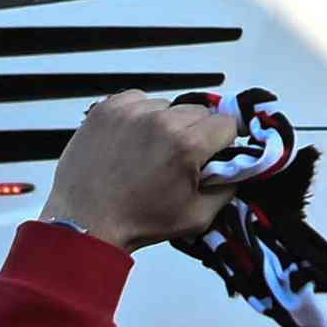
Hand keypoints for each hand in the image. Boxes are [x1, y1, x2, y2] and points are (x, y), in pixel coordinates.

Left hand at [48, 92, 228, 249]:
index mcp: (188, 144)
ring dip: (165, 124)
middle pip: (199, 112)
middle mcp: (162, 120)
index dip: (221, 143)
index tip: (208, 158)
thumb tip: (244, 164)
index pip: (227, 122)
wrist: (83, 225)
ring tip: (148, 151)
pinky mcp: (106, 109)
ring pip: (168, 106)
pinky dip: (139, 116)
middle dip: (195, 132)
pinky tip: (130, 139)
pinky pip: (137, 100)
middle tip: (175, 159)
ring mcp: (131, 112)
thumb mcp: (199, 216)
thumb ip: (230, 186)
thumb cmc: (140, 222)